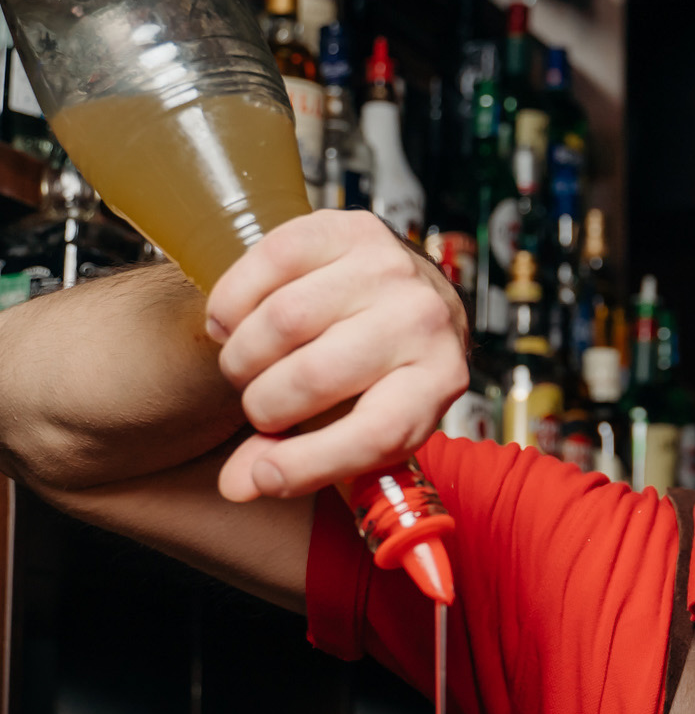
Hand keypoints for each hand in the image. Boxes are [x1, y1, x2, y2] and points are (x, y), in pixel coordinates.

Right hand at [203, 210, 468, 501]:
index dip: (310, 463)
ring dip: (245, 355)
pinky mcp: (350, 228)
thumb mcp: (361, 425)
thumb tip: (238, 485)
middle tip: (257, 405)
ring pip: (283, 321)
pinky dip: (234, 301)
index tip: (263, 475)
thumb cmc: (383, 373)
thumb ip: (301, 459)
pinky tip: (235, 323)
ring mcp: (390, 268)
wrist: (413, 297)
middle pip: (314, 376)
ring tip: (247, 365)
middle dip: (264, 405)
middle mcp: (425, 320)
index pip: (377, 434)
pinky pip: (268, 263)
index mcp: (439, 381)